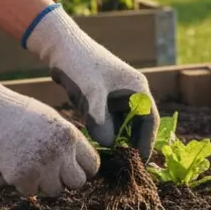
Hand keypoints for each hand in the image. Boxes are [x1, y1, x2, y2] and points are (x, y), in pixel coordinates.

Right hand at [0, 59, 98, 196]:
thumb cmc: (19, 114)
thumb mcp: (53, 120)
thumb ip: (67, 141)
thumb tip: (79, 162)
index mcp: (71, 136)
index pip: (92, 166)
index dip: (83, 169)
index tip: (72, 169)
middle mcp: (61, 152)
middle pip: (77, 183)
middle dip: (66, 180)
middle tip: (51, 172)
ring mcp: (42, 166)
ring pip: (54, 190)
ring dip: (43, 182)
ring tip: (30, 165)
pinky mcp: (21, 176)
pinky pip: (30, 192)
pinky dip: (23, 184)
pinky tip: (14, 166)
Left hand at [23, 4, 158, 160]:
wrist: (60, 46)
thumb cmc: (80, 65)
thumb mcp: (91, 93)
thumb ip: (100, 120)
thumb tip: (108, 144)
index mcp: (137, 88)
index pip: (150, 120)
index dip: (147, 142)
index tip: (141, 161)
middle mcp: (132, 92)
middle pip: (138, 124)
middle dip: (132, 143)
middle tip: (125, 164)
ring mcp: (117, 95)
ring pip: (123, 123)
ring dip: (118, 139)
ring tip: (112, 158)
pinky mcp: (104, 97)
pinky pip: (110, 120)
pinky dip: (106, 132)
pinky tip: (98, 145)